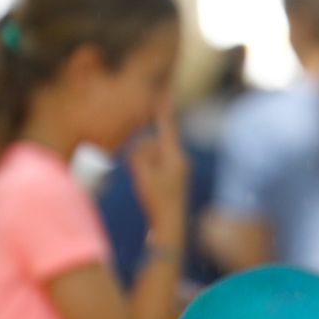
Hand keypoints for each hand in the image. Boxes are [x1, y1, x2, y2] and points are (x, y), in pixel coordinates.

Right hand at [130, 102, 189, 233]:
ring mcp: (179, 170)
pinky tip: (146, 185)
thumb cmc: (157, 201)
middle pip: (155, 143)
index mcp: (176, 157)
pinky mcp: (174, 178)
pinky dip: (146, 170)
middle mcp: (181, 160)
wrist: (170, 227)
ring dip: (142, 162)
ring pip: (153, 155)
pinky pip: (156, 165)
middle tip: (137, 172)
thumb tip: (139, 147)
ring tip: (143, 182)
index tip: (165, 92)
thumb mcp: (143, 175)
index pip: (167, 128)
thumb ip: (140, 155)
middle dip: (142, 152)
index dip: (163, 111)